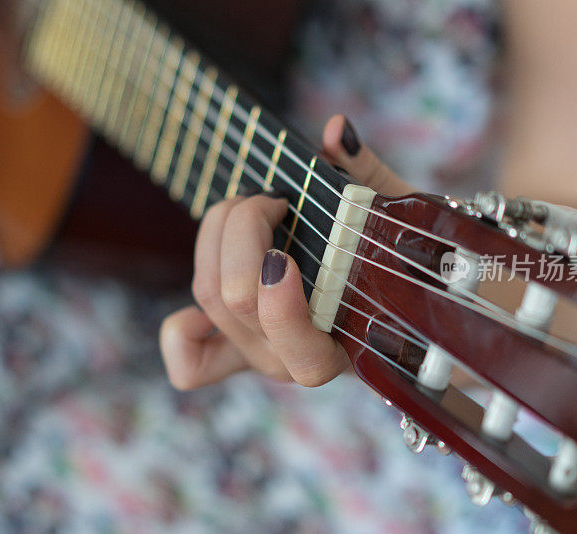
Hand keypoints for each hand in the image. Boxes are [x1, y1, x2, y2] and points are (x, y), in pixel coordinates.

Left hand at [160, 115, 412, 389]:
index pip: (304, 359)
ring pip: (206, 296)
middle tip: (275, 200)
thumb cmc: (396, 250)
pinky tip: (210, 283)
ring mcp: (258, 356)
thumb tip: (336, 130)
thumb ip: (366, 174)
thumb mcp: (393, 211)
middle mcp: (293, 360)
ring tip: (252, 209)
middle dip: (243, 228)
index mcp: (343, 346)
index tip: (284, 252)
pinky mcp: (233, 351)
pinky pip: (188, 360)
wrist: (396, 288)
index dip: (280, 303)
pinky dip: (180, 329)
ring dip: (216, 236)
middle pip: (233, 300)